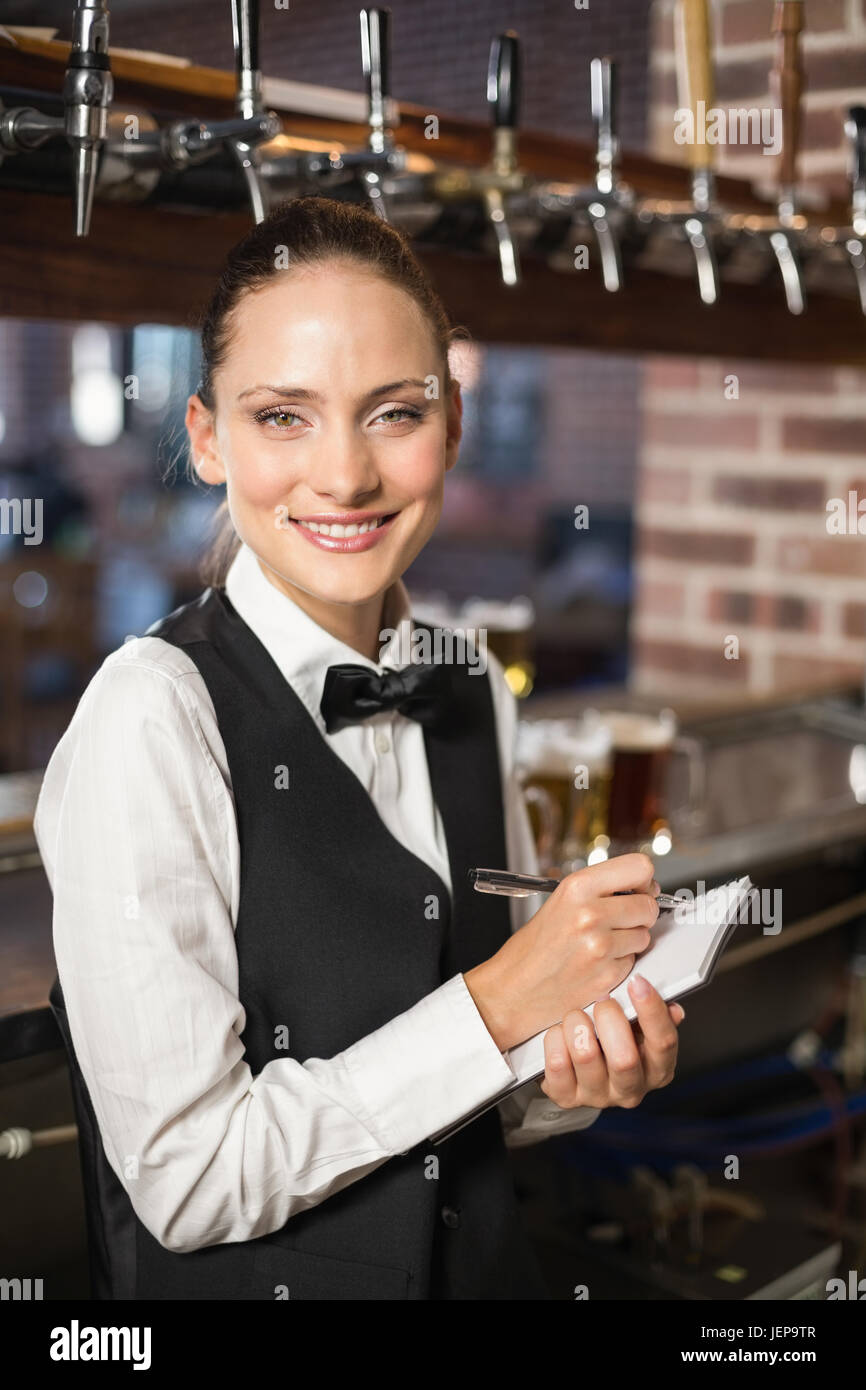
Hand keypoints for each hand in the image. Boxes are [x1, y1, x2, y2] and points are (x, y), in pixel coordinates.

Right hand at [464, 852, 659, 1052]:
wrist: (514, 988)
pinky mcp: (608, 975)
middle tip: (619, 920)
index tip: (638, 889)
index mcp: (578, 887)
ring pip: (645, 935)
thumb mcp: (561, 900)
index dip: (643, 880)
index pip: (640, 867)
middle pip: (648, 904)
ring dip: (631, 939)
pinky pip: (634, 961)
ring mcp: (600, 946)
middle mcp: (590, 913)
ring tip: (602, 943)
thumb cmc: (535, 945)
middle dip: (640, 913)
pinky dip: (620, 962)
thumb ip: (601, 888)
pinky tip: (597, 962)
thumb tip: (645, 887)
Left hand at [539, 974, 682, 1111]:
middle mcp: (630, 1089)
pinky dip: (555, 1039)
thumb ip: (653, 1016)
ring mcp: (598, 1097)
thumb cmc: (614, 1041)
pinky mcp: (567, 1098)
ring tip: (577, 1015)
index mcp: (657, 1070)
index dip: (651, 1010)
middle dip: (609, 1018)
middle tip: (601, 1001)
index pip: (663, 1043)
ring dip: (578, 1024)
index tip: (636, 982)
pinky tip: (560, 1033)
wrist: (579, 1072)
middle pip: (624, 1059)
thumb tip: (672, 1009)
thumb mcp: (639, 1028)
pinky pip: (557, 1064)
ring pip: (586, 1056)